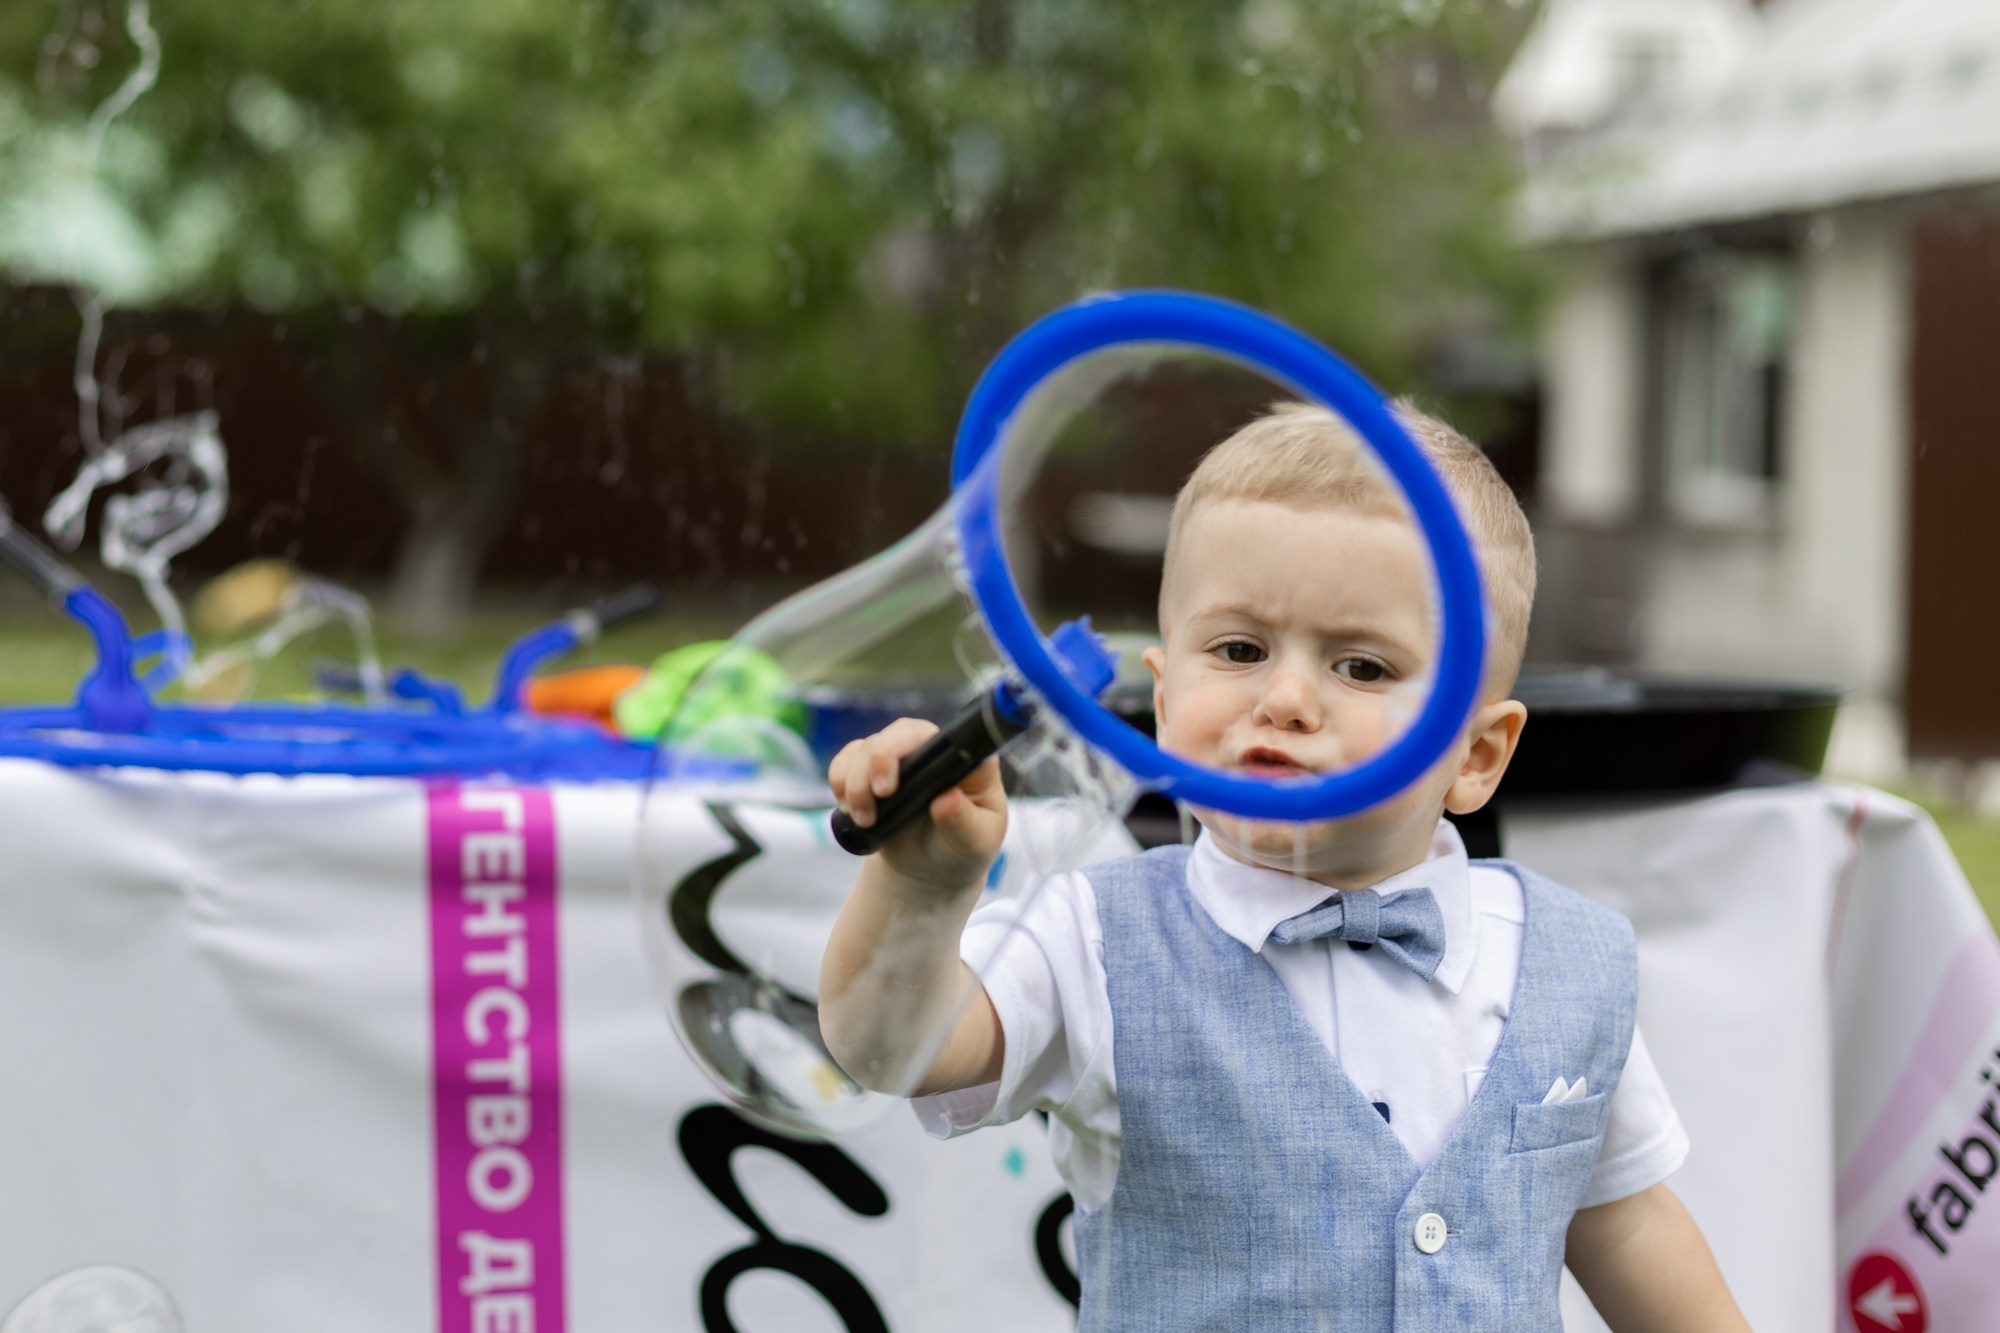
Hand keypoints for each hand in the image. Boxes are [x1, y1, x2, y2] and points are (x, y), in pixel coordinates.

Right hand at [828, 717, 1005, 894]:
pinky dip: (838, 780)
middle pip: (897, 734)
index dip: (907, 751)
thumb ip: (964, 822)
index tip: (889, 789)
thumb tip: (947, 800)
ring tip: (864, 820)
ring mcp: (901, 756)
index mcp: (966, 760)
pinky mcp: (873, 768)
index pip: (939, 738)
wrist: (932, 866)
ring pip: (866, 748)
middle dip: (874, 765)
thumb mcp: (974, 843)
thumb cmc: (963, 848)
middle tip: (874, 804)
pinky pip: (846, 759)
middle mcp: (933, 749)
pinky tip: (847, 806)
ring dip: (854, 783)